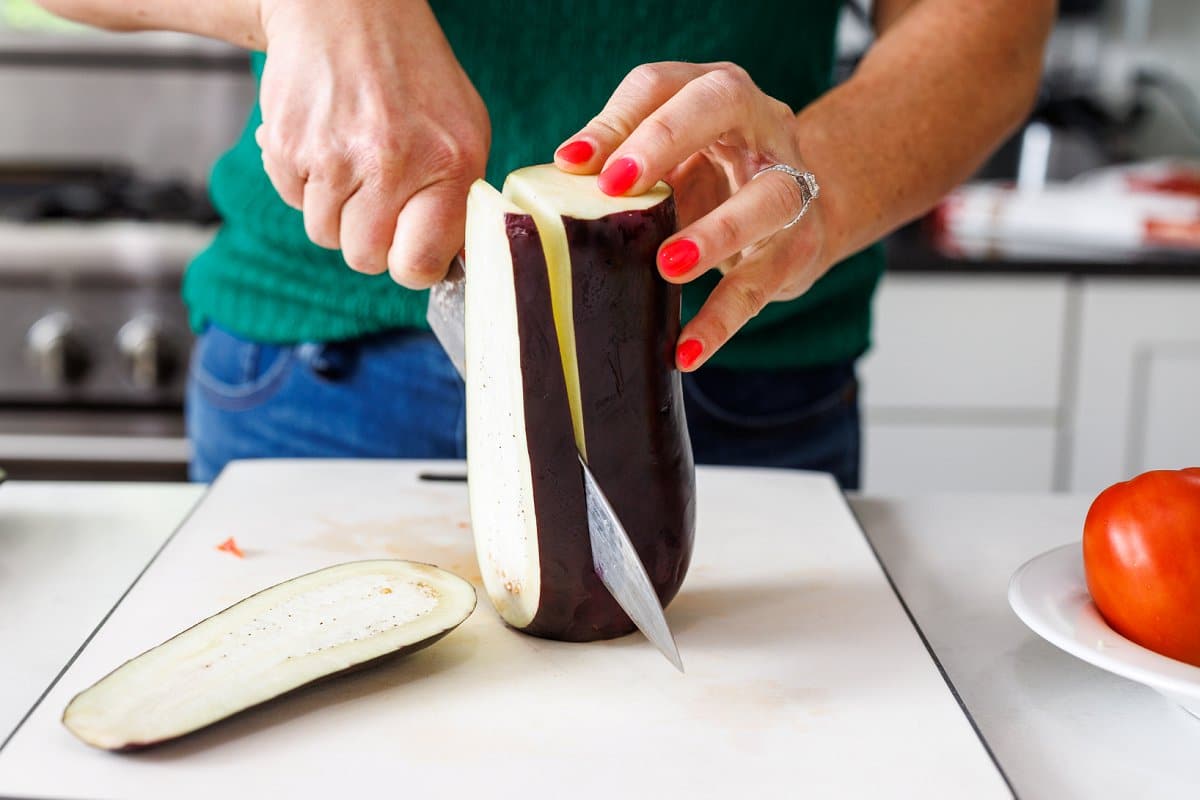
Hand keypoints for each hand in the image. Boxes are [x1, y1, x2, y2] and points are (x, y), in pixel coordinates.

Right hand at [255, 0, 488, 286]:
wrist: (347, 10)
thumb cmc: (413, 76)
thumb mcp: (462, 131)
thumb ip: (458, 201)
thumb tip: (447, 264)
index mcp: (448, 164)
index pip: (418, 265)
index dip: (411, 265)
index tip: (410, 250)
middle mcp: (391, 163)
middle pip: (364, 257)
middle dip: (369, 238)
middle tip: (379, 198)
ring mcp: (334, 156)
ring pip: (325, 234)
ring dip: (336, 210)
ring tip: (354, 161)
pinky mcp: (289, 146)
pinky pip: (293, 201)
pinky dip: (306, 183)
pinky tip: (325, 142)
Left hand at [553, 62, 826, 370]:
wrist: (795, 216)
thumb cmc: (710, 182)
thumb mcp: (669, 165)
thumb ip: (620, 166)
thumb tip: (555, 180)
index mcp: (714, 91)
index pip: (662, 84)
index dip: (617, 119)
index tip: (572, 162)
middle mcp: (760, 122)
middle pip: (720, 104)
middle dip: (665, 141)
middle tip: (614, 187)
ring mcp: (790, 182)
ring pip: (764, 198)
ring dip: (715, 233)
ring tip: (668, 266)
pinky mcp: (800, 246)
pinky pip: (762, 283)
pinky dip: (723, 320)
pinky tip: (688, 349)